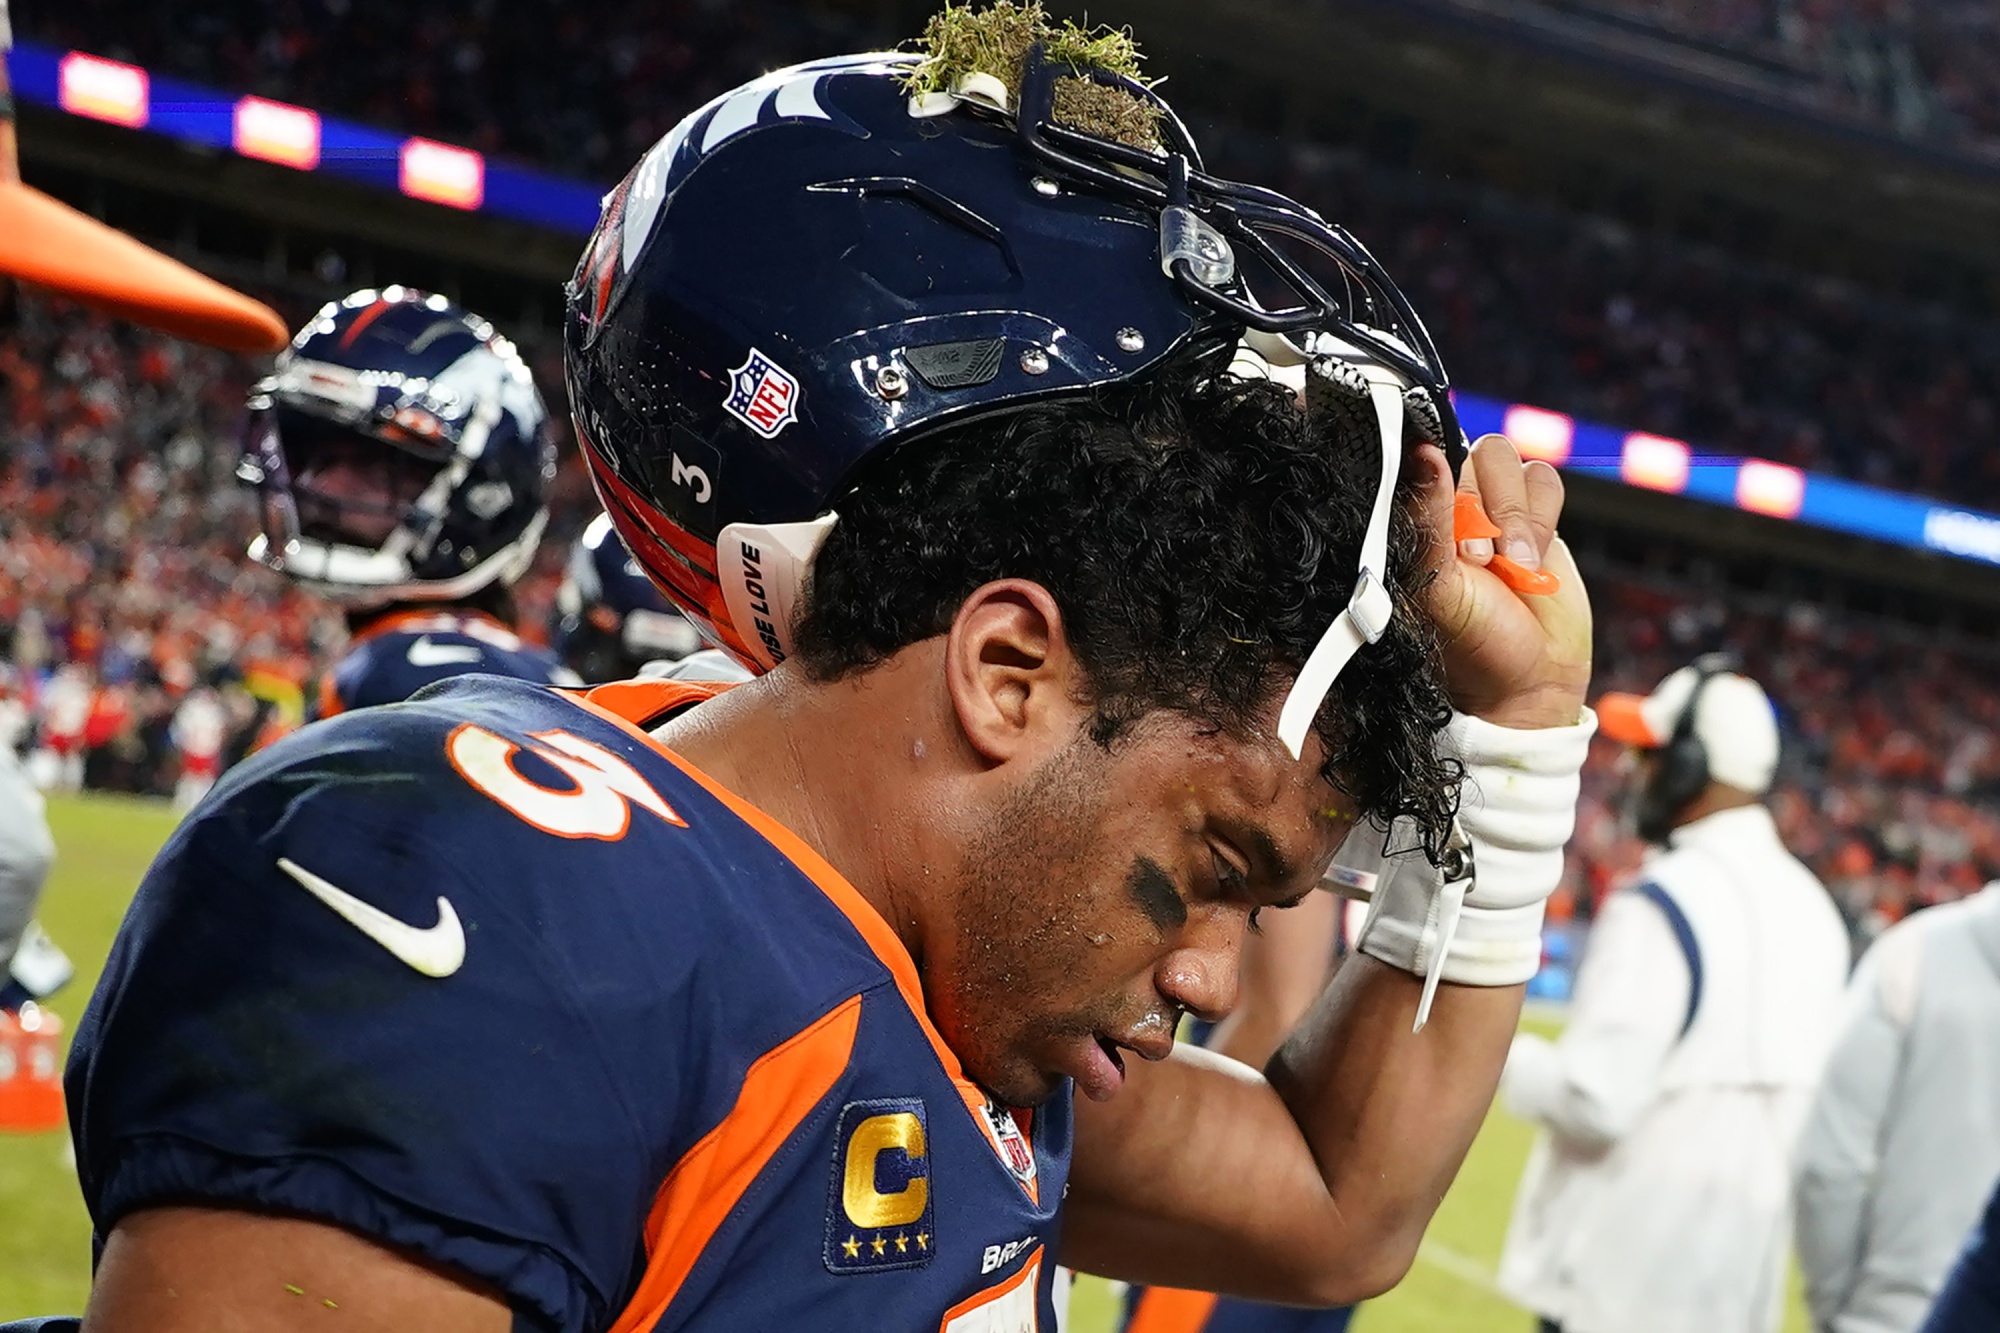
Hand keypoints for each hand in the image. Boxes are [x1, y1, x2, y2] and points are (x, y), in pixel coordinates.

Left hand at [1413, 434, 1591, 728]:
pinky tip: (1532, 562)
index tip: (1456, 535)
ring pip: (1511, 462)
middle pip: (1476, 453)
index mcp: (1418, 517)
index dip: (1446, 482)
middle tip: (1485, 563)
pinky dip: (1542, 517)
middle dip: (1490, 511)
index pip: (1427, 455)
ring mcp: (1495, 508)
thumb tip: (1424, 453)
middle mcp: (1452, 505)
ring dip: (1518, 517)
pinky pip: (1545, 479)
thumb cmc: (1470, 640)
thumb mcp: (1438, 583)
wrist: (1527, 678)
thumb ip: (1430, 517)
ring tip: (1515, 567)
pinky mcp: (1535, 516)